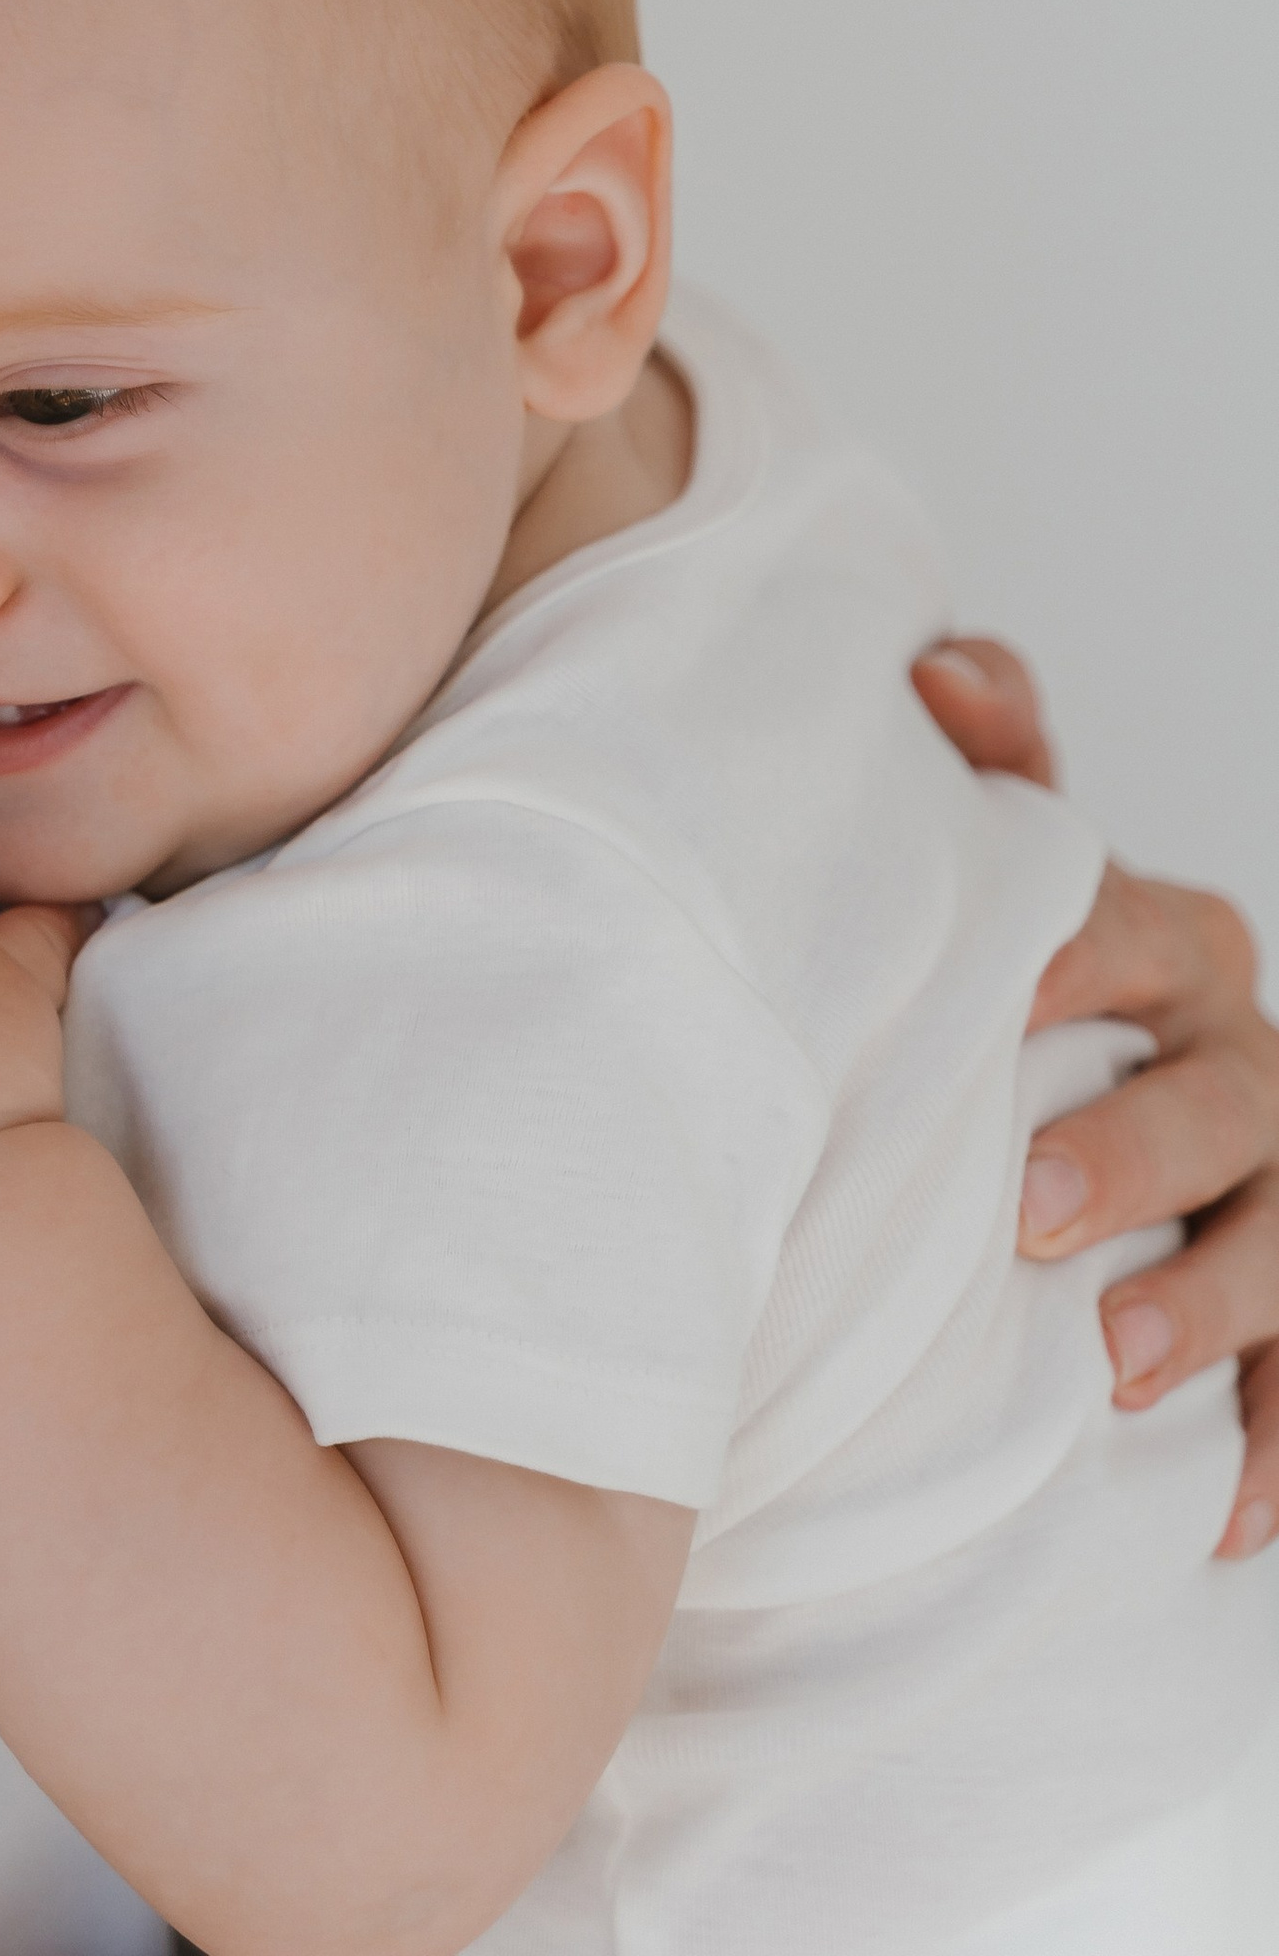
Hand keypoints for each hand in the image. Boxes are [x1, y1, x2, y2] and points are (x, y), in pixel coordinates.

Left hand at [913, 636, 1278, 1558]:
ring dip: (1212, 1306)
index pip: (1141, 935)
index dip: (1078, 960)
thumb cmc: (1006, 980)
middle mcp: (1240, 1060)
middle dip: (1138, 1153)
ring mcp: (1276, 1187)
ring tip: (1118, 1368)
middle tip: (1028, 1210)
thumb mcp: (994, 870)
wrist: (1035, 1109)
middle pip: (1222, 1101)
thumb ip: (981, 760)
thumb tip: (937, 667)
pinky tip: (1219, 1514)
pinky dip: (1275, 1445)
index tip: (1002, 1001)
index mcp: (1167, 944)